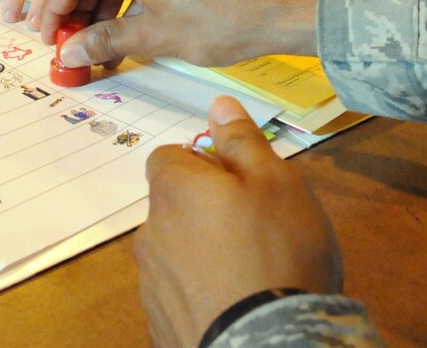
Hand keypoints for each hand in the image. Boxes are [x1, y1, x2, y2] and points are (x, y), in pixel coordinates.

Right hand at [37, 0, 322, 66]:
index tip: (47, 40)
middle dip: (79, 7)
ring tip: (100, 43)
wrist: (281, 5)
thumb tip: (69, 52)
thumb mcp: (156, 36)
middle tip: (71, 44)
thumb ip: (106, 41)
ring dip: (105, 3)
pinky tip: (132, 25)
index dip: (55, 10)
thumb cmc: (220, 20)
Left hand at [137, 96, 342, 346]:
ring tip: (252, 272)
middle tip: (256, 228)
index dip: (204, 164)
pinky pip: (181, 295)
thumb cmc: (276, 250)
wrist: (266, 344)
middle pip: (173, 206)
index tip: (240, 183)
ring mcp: (152, 285)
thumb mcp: (275, 181)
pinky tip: (237, 303)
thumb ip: (242, 140)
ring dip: (203, 253)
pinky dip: (203, 294)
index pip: (169, 157)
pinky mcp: (160, 325)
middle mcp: (151, 233)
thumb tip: (218, 103)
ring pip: (176, 252)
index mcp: (174, 190)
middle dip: (206, 211)